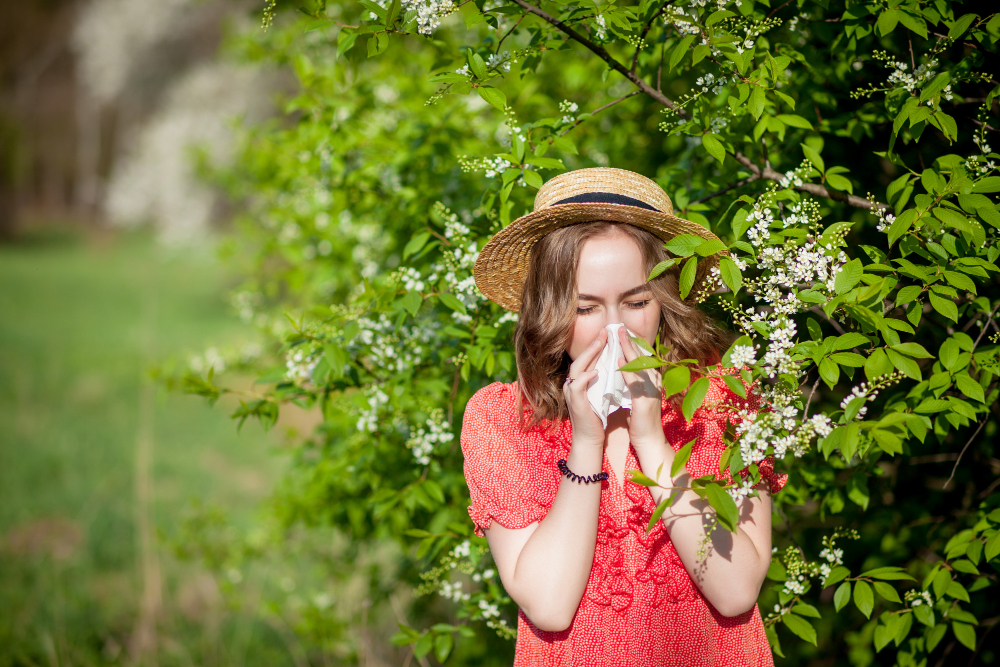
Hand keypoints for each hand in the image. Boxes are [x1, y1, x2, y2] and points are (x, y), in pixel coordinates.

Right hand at [563, 327, 606, 446]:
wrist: (590, 439)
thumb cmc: (597, 417)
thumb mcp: (601, 394)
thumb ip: (604, 380)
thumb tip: (617, 365)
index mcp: (580, 382)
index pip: (587, 359)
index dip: (597, 346)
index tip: (608, 333)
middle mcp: (573, 385)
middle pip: (581, 359)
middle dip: (593, 344)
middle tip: (605, 332)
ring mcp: (572, 393)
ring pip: (577, 368)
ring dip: (589, 355)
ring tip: (601, 343)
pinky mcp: (576, 403)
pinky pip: (577, 386)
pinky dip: (586, 377)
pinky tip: (595, 371)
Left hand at [617, 327, 666, 451]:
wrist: (649, 441)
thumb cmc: (640, 420)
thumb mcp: (636, 396)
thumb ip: (631, 383)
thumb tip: (621, 369)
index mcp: (652, 381)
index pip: (643, 358)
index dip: (634, 343)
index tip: (623, 331)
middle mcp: (654, 383)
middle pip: (642, 357)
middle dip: (631, 340)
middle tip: (620, 326)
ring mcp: (651, 391)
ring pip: (639, 365)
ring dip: (628, 349)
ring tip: (618, 336)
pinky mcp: (644, 401)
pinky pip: (634, 382)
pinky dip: (626, 370)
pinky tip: (618, 360)